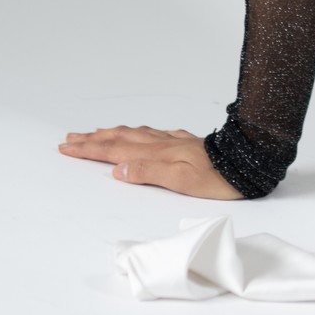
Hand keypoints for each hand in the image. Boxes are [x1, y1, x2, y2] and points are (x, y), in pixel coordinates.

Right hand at [58, 125, 245, 199]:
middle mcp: (162, 144)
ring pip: (134, 134)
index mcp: (156, 154)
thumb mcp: (182, 181)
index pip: (114, 151)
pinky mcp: (186, 143)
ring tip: (97, 132)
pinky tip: (140, 133)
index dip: (89, 150)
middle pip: (120, 138)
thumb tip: (118, 169)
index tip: (67, 147)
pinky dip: (136, 133)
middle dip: (93, 139)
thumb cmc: (218, 177)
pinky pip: (152, 134)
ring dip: (112, 133)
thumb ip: (149, 173)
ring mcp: (174, 141)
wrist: (248, 162)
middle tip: (71, 138)